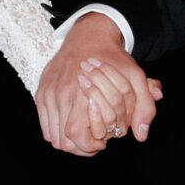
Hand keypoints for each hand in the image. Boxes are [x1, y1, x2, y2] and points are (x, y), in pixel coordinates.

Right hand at [38, 13, 159, 154]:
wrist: (87, 36)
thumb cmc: (111, 58)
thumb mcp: (135, 79)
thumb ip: (144, 107)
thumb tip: (141, 135)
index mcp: (80, 93)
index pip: (75, 135)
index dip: (89, 145)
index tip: (102, 142)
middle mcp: (59, 96)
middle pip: (63, 142)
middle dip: (81, 148)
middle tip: (96, 141)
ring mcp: (47, 95)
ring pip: (53, 137)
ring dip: (69, 142)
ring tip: (86, 134)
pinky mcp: (41, 94)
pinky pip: (45, 126)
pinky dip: (58, 132)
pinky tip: (75, 124)